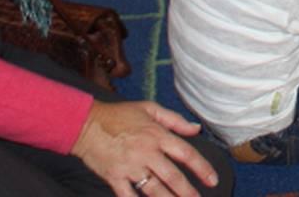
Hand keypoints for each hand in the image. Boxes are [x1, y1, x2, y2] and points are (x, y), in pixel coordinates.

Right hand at [72, 100, 217, 196]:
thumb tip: (196, 129)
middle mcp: (147, 152)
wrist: (85, 123)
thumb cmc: (118, 115)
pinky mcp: (115, 177)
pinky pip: (128, 196)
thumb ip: (175, 120)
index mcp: (157, 135)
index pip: (186, 154)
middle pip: (173, 176)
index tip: (213, 180)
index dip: (202, 168)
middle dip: (188, 192)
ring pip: (154, 189)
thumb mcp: (149, 109)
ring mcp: (130, 167)